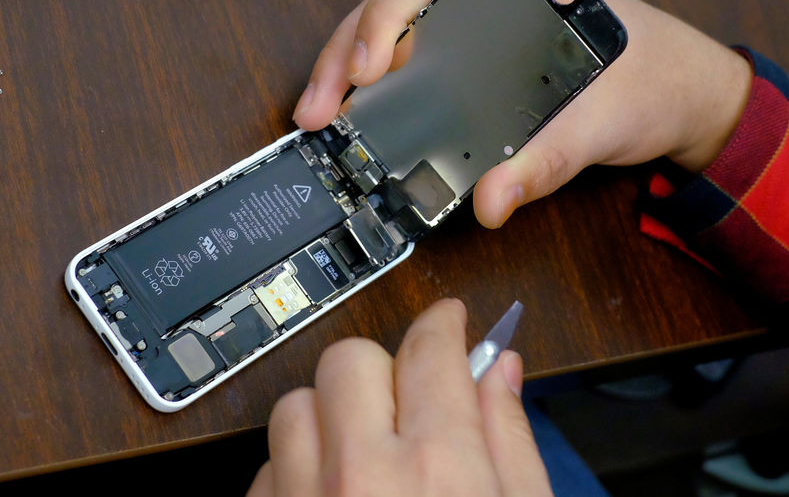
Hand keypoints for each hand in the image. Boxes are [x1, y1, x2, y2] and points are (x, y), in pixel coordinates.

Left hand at [247, 299, 551, 495]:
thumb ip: (511, 442)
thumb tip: (499, 373)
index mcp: (438, 470)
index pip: (432, 350)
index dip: (444, 323)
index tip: (448, 320)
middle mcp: (361, 477)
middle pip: (350, 359)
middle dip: (382, 367)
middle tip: (406, 400)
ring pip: (297, 404)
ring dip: (330, 415)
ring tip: (362, 452)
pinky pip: (266, 465)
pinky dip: (299, 467)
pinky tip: (331, 494)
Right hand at [292, 0, 751, 227]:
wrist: (682, 93)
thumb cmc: (654, 78)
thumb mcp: (603, 118)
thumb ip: (548, 159)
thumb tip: (491, 200)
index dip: (384, 17)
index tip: (366, 67)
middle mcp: (488, 2)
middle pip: (395, 10)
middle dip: (345, 56)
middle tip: (319, 110)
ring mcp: (476, 34)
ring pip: (395, 39)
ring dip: (350, 76)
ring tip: (324, 119)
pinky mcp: (474, 70)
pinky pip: (414, 71)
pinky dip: (381, 96)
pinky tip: (363, 122)